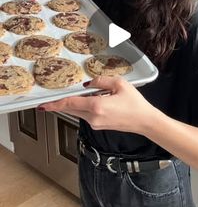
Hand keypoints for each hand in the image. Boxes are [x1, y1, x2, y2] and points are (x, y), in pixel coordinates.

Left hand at [37, 76, 155, 133]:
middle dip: (59, 104)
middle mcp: (93, 117)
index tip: (43, 105)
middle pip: (70, 109)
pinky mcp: (99, 125)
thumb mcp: (120, 84)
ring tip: (71, 96)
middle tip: (47, 101)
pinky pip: (85, 114)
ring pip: (77, 112)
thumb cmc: (135, 103)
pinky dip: (82, 107)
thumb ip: (101, 81)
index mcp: (97, 106)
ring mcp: (95, 123)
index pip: (70, 103)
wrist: (144, 121)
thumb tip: (88, 84)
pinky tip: (88, 100)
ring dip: (72, 104)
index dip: (55, 103)